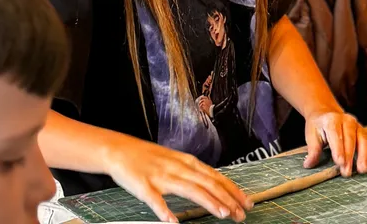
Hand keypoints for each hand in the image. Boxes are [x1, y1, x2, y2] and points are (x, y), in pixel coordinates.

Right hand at [102, 134, 250, 222]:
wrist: (120, 149)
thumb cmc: (149, 157)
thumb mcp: (177, 161)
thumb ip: (194, 173)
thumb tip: (215, 184)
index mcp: (188, 163)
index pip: (216, 177)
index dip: (233, 190)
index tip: (246, 202)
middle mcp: (178, 168)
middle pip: (208, 184)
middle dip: (227, 199)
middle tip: (240, 214)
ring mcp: (161, 177)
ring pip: (190, 189)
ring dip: (208, 201)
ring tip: (222, 213)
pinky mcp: (144, 186)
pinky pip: (155, 200)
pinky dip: (164, 210)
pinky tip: (172, 221)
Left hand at [303, 110, 366, 176]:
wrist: (325, 112)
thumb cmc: (318, 126)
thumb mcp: (311, 135)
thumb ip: (312, 150)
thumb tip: (308, 164)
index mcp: (332, 120)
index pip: (336, 135)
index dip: (338, 149)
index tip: (339, 162)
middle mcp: (347, 120)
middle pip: (350, 139)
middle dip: (350, 156)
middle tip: (347, 172)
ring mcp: (357, 125)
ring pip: (363, 139)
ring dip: (364, 155)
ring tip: (362, 170)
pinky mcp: (363, 131)